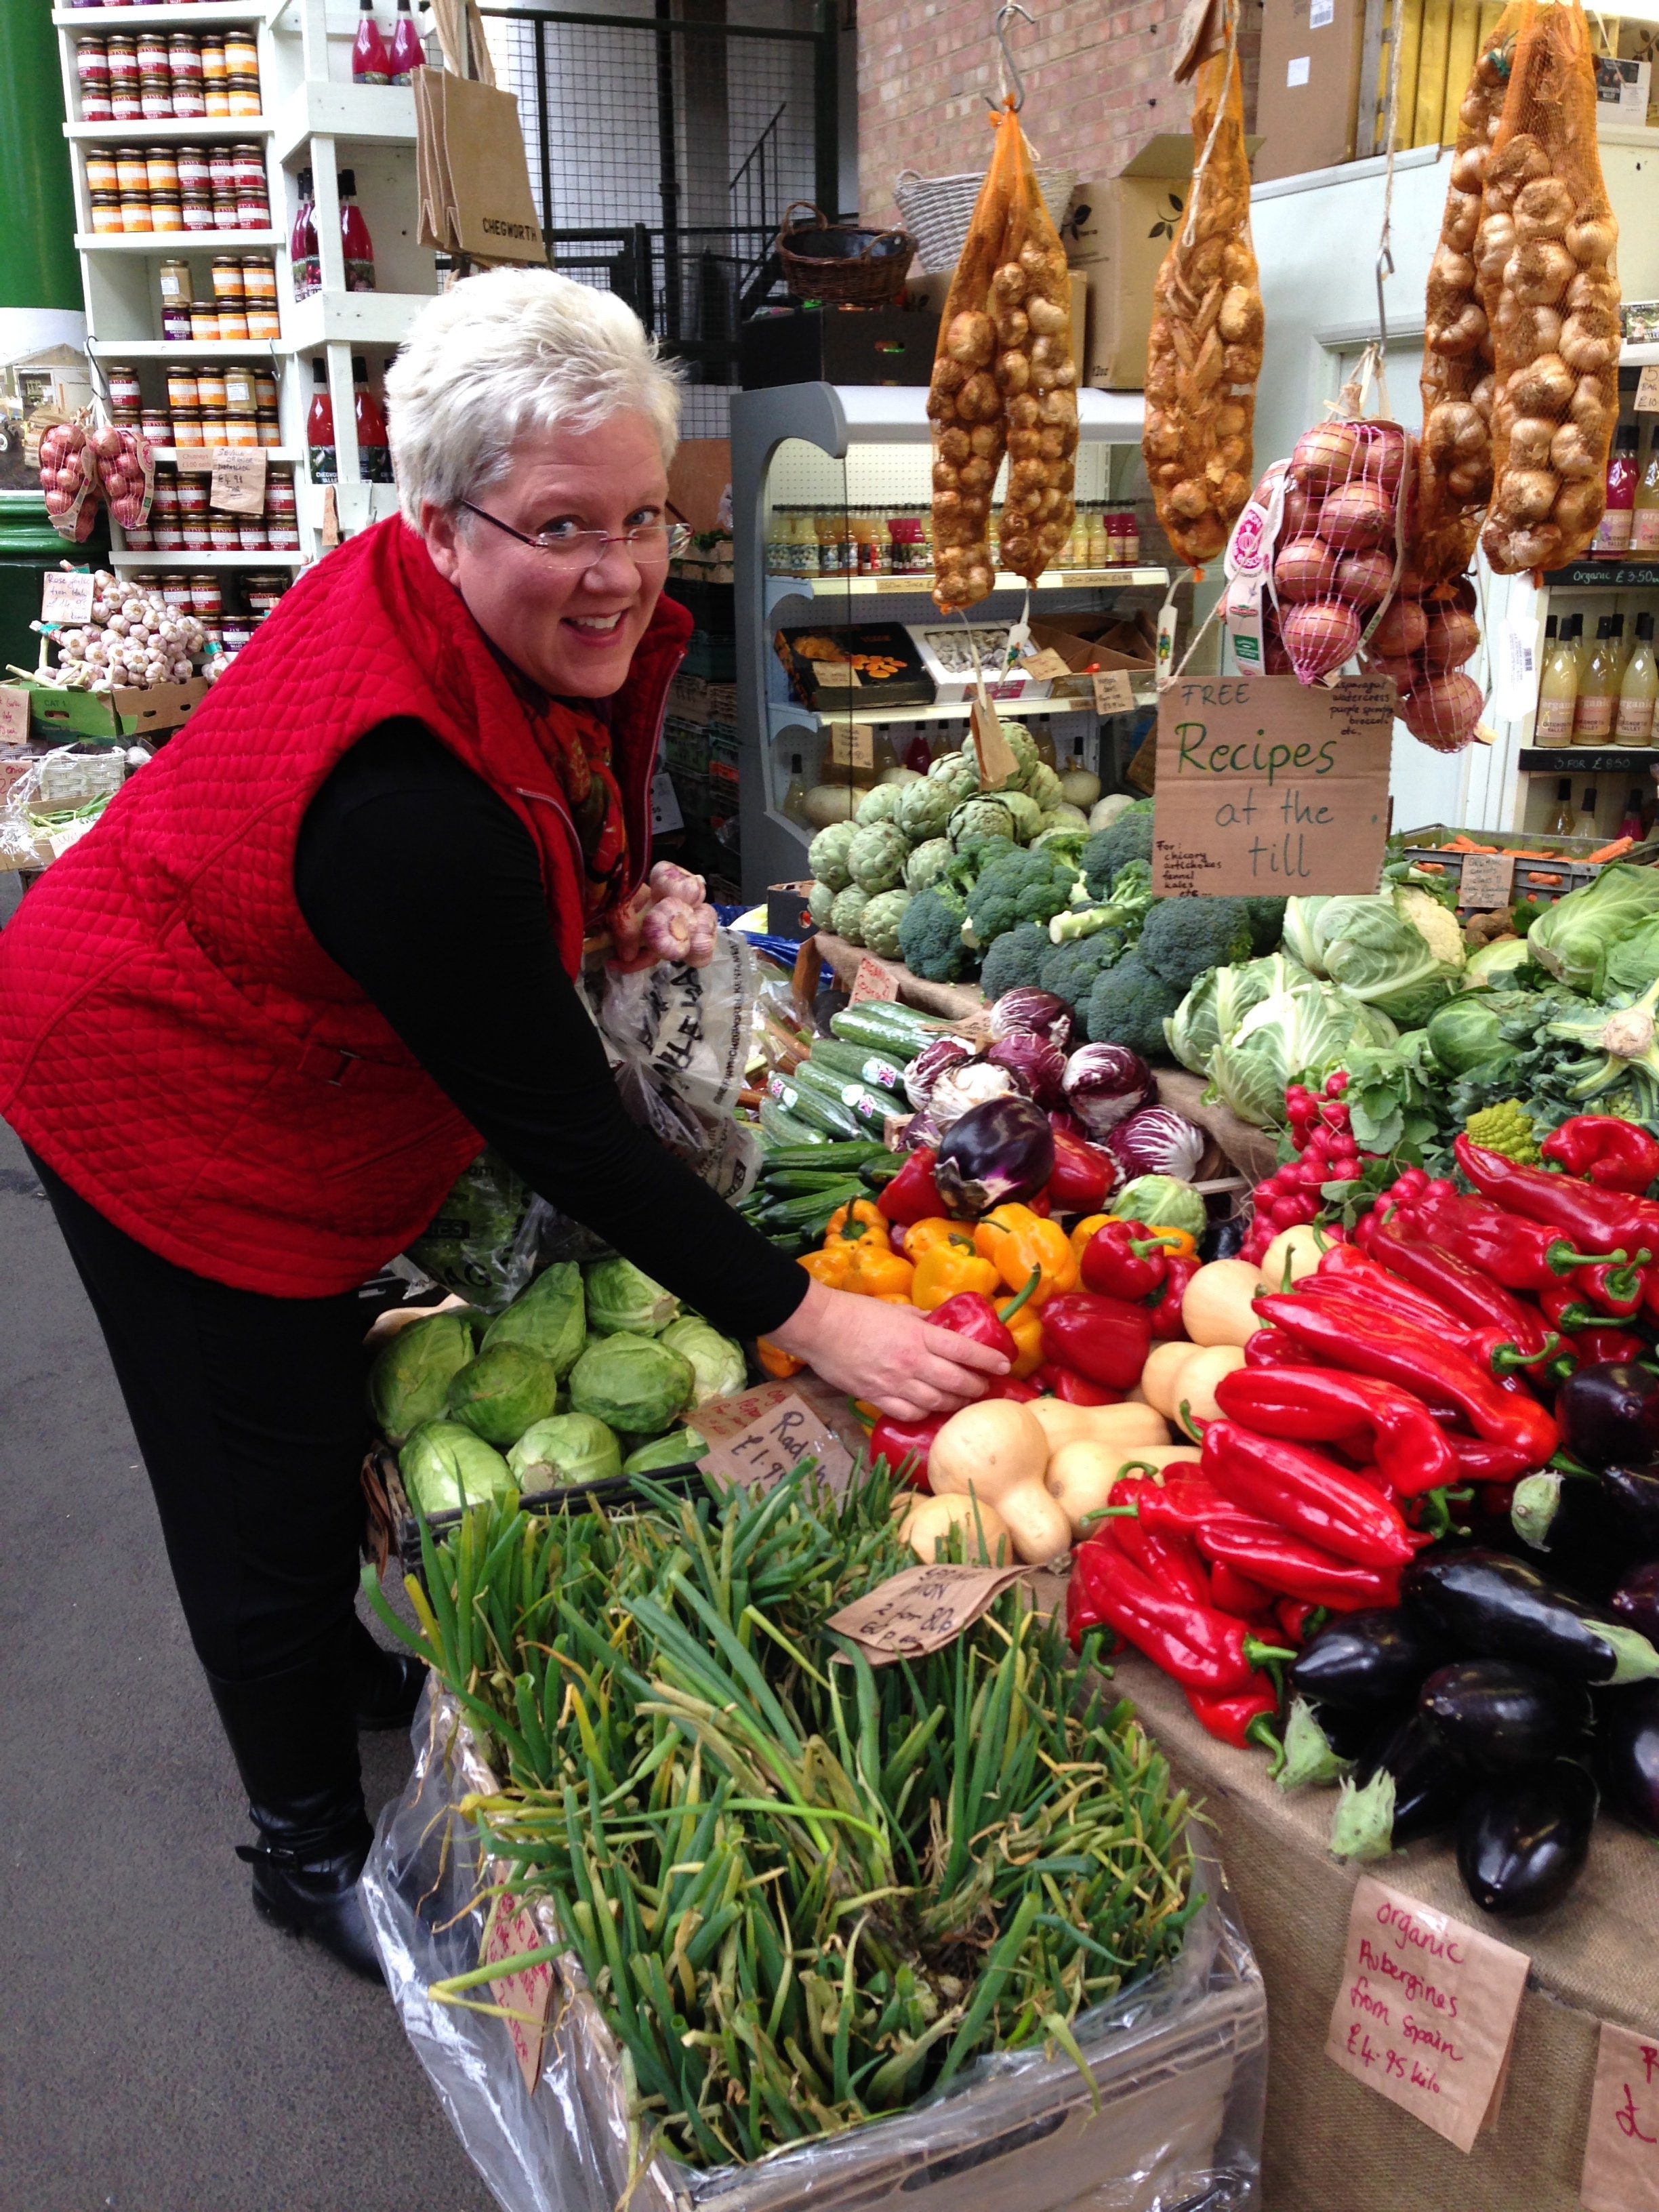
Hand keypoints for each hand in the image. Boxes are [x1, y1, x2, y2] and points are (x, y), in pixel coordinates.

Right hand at [768, 1280, 1008, 1421]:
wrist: (820, 1328)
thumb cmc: (858, 1313)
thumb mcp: (898, 1310)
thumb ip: (923, 1320)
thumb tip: (941, 1323)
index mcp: (920, 1336)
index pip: (965, 1350)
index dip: (988, 1360)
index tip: (1004, 1365)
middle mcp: (913, 1362)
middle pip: (957, 1382)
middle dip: (977, 1387)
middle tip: (984, 1387)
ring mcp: (895, 1383)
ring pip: (938, 1402)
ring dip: (955, 1403)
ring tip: (962, 1401)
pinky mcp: (878, 1397)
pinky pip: (911, 1413)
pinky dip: (926, 1413)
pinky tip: (931, 1409)